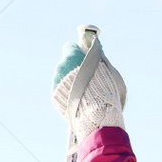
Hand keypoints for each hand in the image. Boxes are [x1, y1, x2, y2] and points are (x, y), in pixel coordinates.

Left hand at [51, 25, 126, 142]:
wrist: (94, 114)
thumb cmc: (104, 91)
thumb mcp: (106, 70)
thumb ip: (97, 58)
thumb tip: (95, 49)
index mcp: (71, 57)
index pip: (70, 47)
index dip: (78, 52)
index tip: (84, 57)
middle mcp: (60, 68)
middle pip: (66, 63)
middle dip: (74, 68)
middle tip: (88, 77)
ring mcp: (56, 82)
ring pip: (62, 77)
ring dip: (71, 81)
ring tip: (85, 91)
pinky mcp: (54, 96)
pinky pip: (61, 90)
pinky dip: (69, 92)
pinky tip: (79, 99)